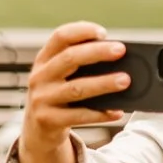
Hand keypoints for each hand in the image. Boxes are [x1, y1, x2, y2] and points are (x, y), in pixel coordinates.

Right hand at [25, 22, 132, 144]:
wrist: (37, 131)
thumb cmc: (58, 96)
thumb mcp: (60, 75)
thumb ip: (80, 63)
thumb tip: (117, 56)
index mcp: (44, 59)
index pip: (60, 37)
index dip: (81, 31)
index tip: (103, 33)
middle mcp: (40, 76)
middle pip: (69, 58)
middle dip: (97, 52)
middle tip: (121, 50)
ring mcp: (42, 99)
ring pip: (76, 88)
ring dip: (103, 83)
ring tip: (125, 80)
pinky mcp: (48, 120)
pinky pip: (79, 116)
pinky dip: (100, 114)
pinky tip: (117, 112)